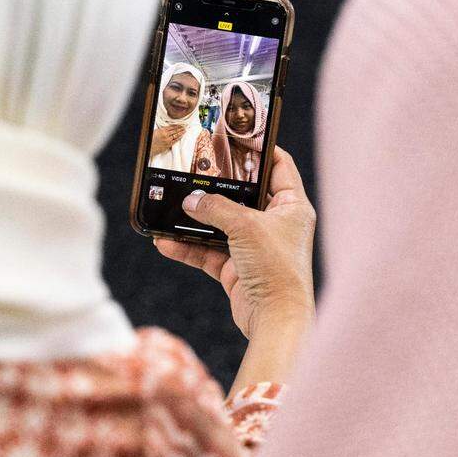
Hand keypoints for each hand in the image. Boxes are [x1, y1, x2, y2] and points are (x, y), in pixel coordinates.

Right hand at [151, 125, 185, 155]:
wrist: (150, 147)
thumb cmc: (151, 140)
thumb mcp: (156, 131)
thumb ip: (162, 129)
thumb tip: (167, 128)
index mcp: (162, 130)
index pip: (171, 127)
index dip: (176, 125)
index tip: (180, 124)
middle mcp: (165, 135)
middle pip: (175, 130)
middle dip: (180, 128)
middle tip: (184, 127)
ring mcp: (167, 140)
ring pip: (176, 135)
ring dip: (181, 133)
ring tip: (184, 131)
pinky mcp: (168, 145)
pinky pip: (175, 140)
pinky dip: (178, 138)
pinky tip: (181, 136)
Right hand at [154, 146, 315, 339]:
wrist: (276, 320)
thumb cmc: (276, 269)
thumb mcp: (245, 227)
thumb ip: (216, 208)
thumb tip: (190, 201)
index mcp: (292, 207)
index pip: (279, 166)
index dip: (260, 148)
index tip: (235, 135)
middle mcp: (276, 225)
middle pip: (243, 195)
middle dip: (217, 186)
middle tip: (194, 169)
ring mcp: (256, 248)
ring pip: (221, 225)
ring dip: (195, 220)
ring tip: (170, 207)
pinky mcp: (238, 269)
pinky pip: (208, 252)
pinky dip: (188, 248)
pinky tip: (165, 242)